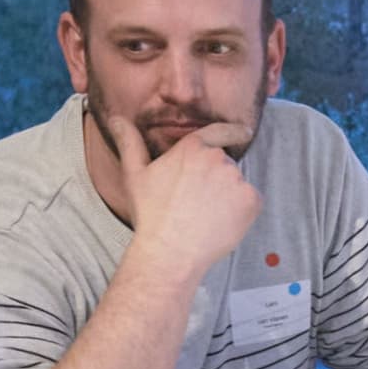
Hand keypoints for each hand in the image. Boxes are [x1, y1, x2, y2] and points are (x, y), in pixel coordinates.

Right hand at [101, 108, 261, 278]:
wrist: (170, 250)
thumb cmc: (151, 214)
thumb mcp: (134, 174)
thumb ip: (130, 142)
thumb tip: (116, 119)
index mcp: (192, 148)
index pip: (218, 132)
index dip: (232, 132)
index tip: (244, 132)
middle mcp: (217, 159)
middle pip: (225, 164)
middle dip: (215, 179)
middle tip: (195, 203)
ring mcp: (237, 179)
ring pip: (238, 184)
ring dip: (228, 196)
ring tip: (205, 215)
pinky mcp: (251, 201)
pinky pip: (251, 202)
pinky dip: (242, 212)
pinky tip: (220, 223)